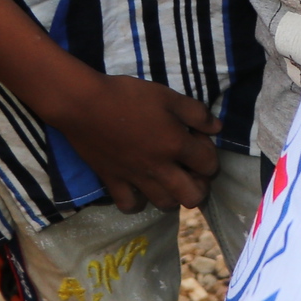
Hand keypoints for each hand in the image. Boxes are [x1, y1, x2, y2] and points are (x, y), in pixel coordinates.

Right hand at [47, 74, 222, 212]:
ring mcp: (135, 178)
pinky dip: (137, 201)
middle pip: (192, 196)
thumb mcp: (168, 96)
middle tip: (191, 170)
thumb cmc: (127, 95)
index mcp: (175, 145)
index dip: (209, 153)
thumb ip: (196, 113)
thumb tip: (217, 127)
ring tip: (168, 178)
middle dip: (199, 186)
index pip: (209, 164)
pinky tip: (139, 187)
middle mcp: (159, 168)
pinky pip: (129, 205)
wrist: (82, 103)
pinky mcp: (112, 181)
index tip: (197, 139)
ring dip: (173, 194)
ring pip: (165, 204)